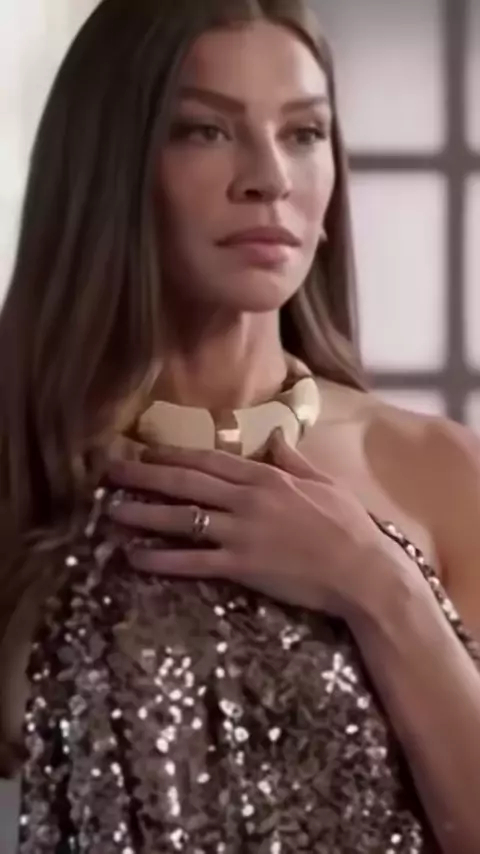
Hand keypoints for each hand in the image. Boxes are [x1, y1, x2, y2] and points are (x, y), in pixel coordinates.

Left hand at [106, 432, 389, 617]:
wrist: (364, 570)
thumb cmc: (349, 525)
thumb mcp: (325, 482)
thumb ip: (295, 459)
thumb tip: (277, 436)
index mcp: (268, 477)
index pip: (211, 460)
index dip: (174, 454)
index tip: (146, 450)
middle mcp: (248, 499)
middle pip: (187, 482)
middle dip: (146, 475)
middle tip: (110, 470)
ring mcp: (242, 533)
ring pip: (183, 518)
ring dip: (144, 513)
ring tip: (111, 511)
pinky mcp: (242, 567)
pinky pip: (193, 561)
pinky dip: (162, 559)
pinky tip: (135, 558)